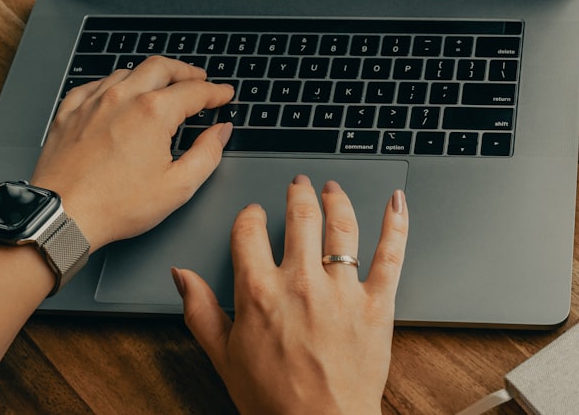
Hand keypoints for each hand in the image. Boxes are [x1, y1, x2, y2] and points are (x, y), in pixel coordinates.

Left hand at [31, 55, 234, 250]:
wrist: (62, 216)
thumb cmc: (115, 205)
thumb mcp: (178, 186)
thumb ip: (207, 153)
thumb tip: (220, 132)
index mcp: (153, 113)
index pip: (195, 91)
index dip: (215, 92)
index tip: (224, 94)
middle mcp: (123, 98)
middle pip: (161, 67)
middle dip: (186, 71)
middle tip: (199, 78)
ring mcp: (92, 103)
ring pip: (128, 72)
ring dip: (151, 74)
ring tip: (163, 84)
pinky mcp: (69, 113)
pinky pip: (94, 85)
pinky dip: (114, 84)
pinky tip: (118, 93)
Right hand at [174, 177, 408, 414]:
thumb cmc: (273, 401)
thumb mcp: (223, 358)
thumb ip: (200, 311)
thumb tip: (181, 275)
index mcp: (259, 292)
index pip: (250, 232)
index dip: (251, 216)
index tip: (254, 214)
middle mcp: (301, 283)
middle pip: (300, 218)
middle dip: (297, 195)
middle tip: (298, 185)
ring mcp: (343, 290)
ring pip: (342, 227)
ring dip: (337, 199)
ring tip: (333, 189)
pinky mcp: (378, 303)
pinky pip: (391, 253)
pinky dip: (396, 223)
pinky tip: (396, 200)